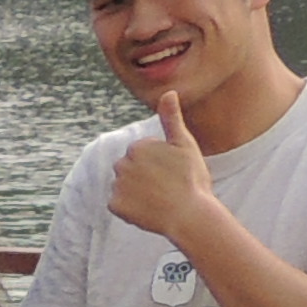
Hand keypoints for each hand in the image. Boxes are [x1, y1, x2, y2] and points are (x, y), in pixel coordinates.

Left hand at [108, 94, 214, 241]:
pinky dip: (130, 209)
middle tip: (165, 187)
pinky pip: (118, 205)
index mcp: (137, 147)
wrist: (191, 215)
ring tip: (158, 199)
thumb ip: (171, 118)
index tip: (172, 173)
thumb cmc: (192, 179)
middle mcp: (121, 163)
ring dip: (136, 192)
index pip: (141, 154)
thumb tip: (168, 92)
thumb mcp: (185, 145)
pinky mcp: (114, 205)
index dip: (158, 164)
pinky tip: (148, 210)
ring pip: (124, 186)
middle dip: (143, 177)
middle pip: (129, 169)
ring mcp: (117, 185)